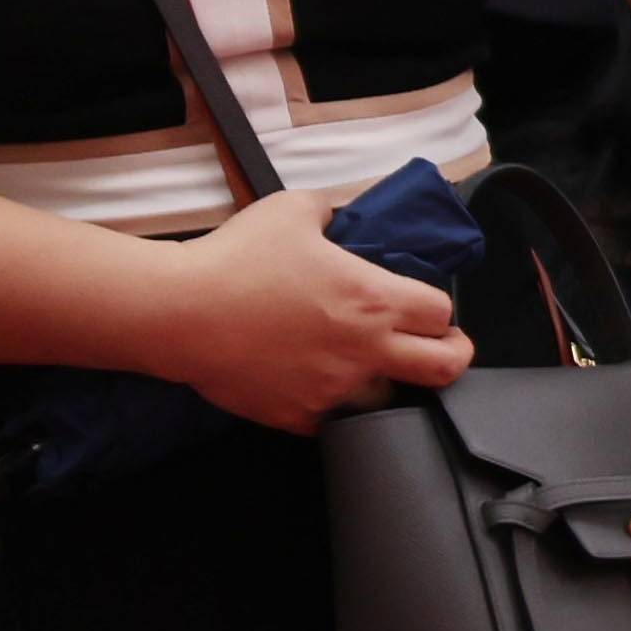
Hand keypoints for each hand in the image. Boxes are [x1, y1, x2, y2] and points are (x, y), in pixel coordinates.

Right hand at [151, 174, 471, 430]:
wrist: (179, 312)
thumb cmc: (236, 258)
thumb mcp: (292, 210)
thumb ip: (331, 211)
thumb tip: (340, 216)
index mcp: (374, 299)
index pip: (442, 313)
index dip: (439, 309)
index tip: (427, 308)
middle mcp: (365, 349)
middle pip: (444, 368)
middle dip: (451, 356)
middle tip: (440, 348)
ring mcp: (334, 388)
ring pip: (391, 398)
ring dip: (387, 381)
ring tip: (367, 365)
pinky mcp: (299, 415)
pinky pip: (336, 420)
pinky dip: (335, 405)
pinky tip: (319, 384)